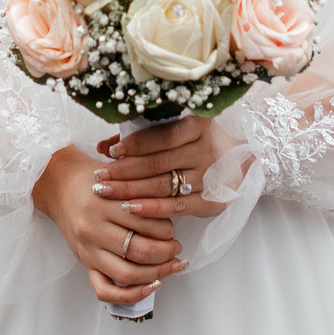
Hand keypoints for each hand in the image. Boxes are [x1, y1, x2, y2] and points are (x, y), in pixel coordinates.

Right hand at [31, 146, 183, 303]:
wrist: (60, 187)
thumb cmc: (92, 181)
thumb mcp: (116, 179)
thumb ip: (140, 194)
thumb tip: (173, 215)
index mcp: (103, 204)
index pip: (144, 223)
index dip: (167, 230)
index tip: (174, 230)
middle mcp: (94, 229)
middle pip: (139, 251)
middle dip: (166, 253)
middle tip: (177, 248)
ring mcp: (88, 251)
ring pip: (127, 274)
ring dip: (157, 273)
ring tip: (172, 266)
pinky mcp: (85, 265)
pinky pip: (106, 292)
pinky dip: (131, 295)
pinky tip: (151, 286)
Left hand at [92, 116, 226, 219]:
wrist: (233, 160)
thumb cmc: (190, 142)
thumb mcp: (169, 130)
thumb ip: (137, 136)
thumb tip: (102, 146)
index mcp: (198, 125)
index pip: (164, 135)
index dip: (136, 143)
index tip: (111, 151)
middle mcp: (206, 150)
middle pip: (160, 163)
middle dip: (125, 171)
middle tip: (100, 177)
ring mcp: (210, 177)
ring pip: (165, 186)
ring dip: (132, 190)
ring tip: (106, 191)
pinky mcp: (213, 201)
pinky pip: (178, 207)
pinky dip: (152, 209)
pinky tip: (130, 209)